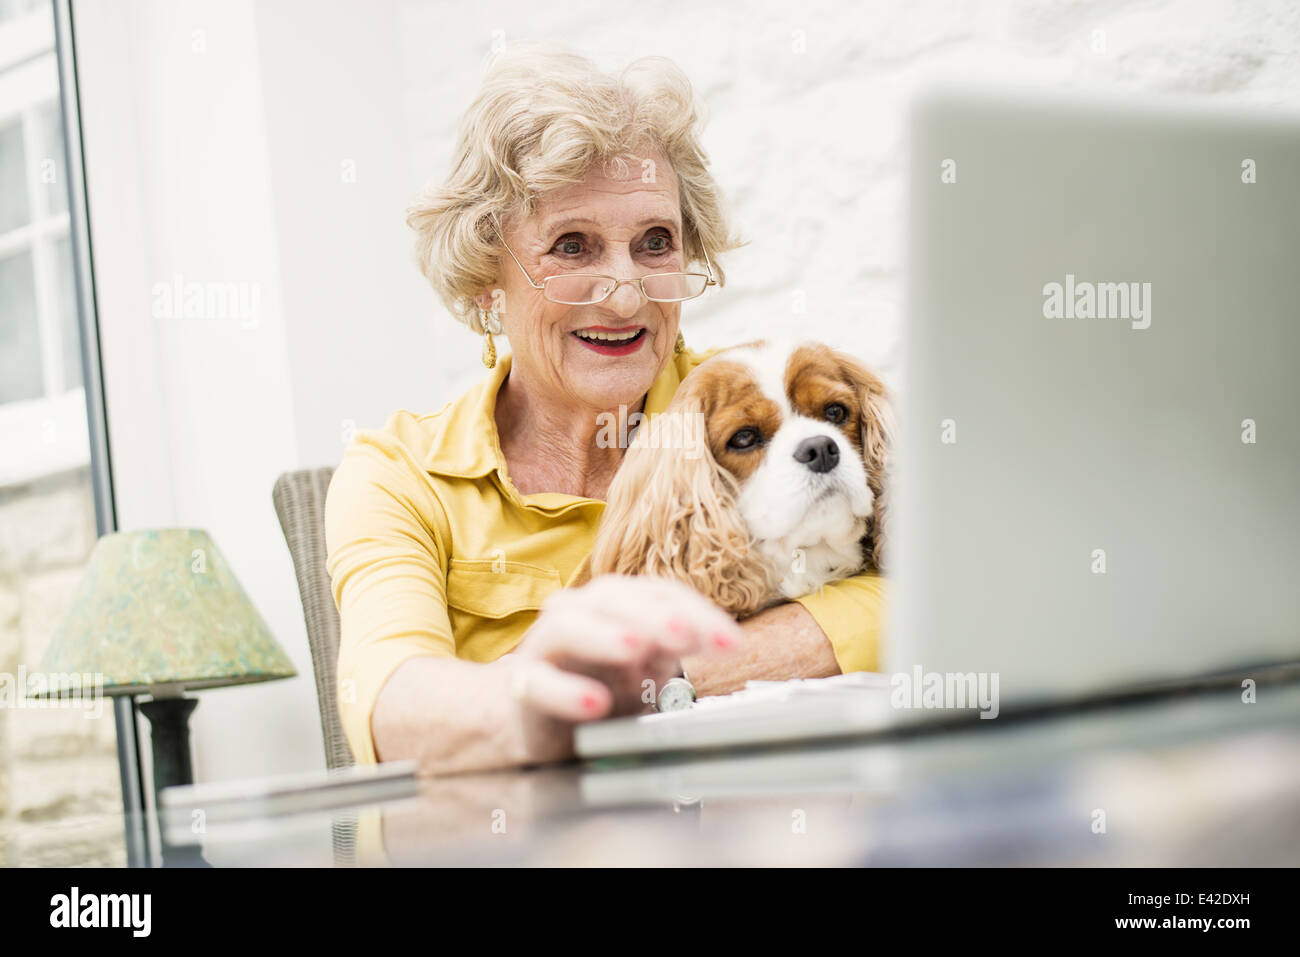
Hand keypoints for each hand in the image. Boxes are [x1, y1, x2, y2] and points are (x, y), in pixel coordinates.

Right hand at [500, 574, 743, 761]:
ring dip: (604, 636)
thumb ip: (677, 647)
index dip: (698, 614)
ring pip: (569, 626)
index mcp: (616, 602)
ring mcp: (546, 644)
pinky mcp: (523, 684)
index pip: (660, 594)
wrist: (535, 716)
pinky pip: (539, 682)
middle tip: (686, 635)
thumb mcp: (647, 665)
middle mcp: (580, 611)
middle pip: (614, 599)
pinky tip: (594, 704)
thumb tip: (723, 640)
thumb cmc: (598, 680)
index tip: (731, 644)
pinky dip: (567, 692)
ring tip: (636, 649)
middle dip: (655, 615)